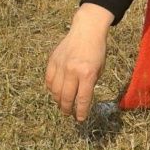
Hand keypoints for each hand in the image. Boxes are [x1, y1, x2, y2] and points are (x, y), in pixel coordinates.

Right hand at [45, 3, 112, 121]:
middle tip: (69, 114)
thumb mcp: (99, 69)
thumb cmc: (97, 51)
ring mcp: (60, 65)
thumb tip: (81, 99)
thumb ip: (90, 83)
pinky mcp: (52, 60)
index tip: (80, 119)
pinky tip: (56, 92)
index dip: (81, 111)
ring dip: (58, 100)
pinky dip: (52, 89)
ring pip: (55, 91)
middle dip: (67, 109)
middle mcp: (72, 70)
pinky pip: (49, 80)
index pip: (83, 98)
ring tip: (63, 105)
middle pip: (66, 97)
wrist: (87, 30)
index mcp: (87, 73)